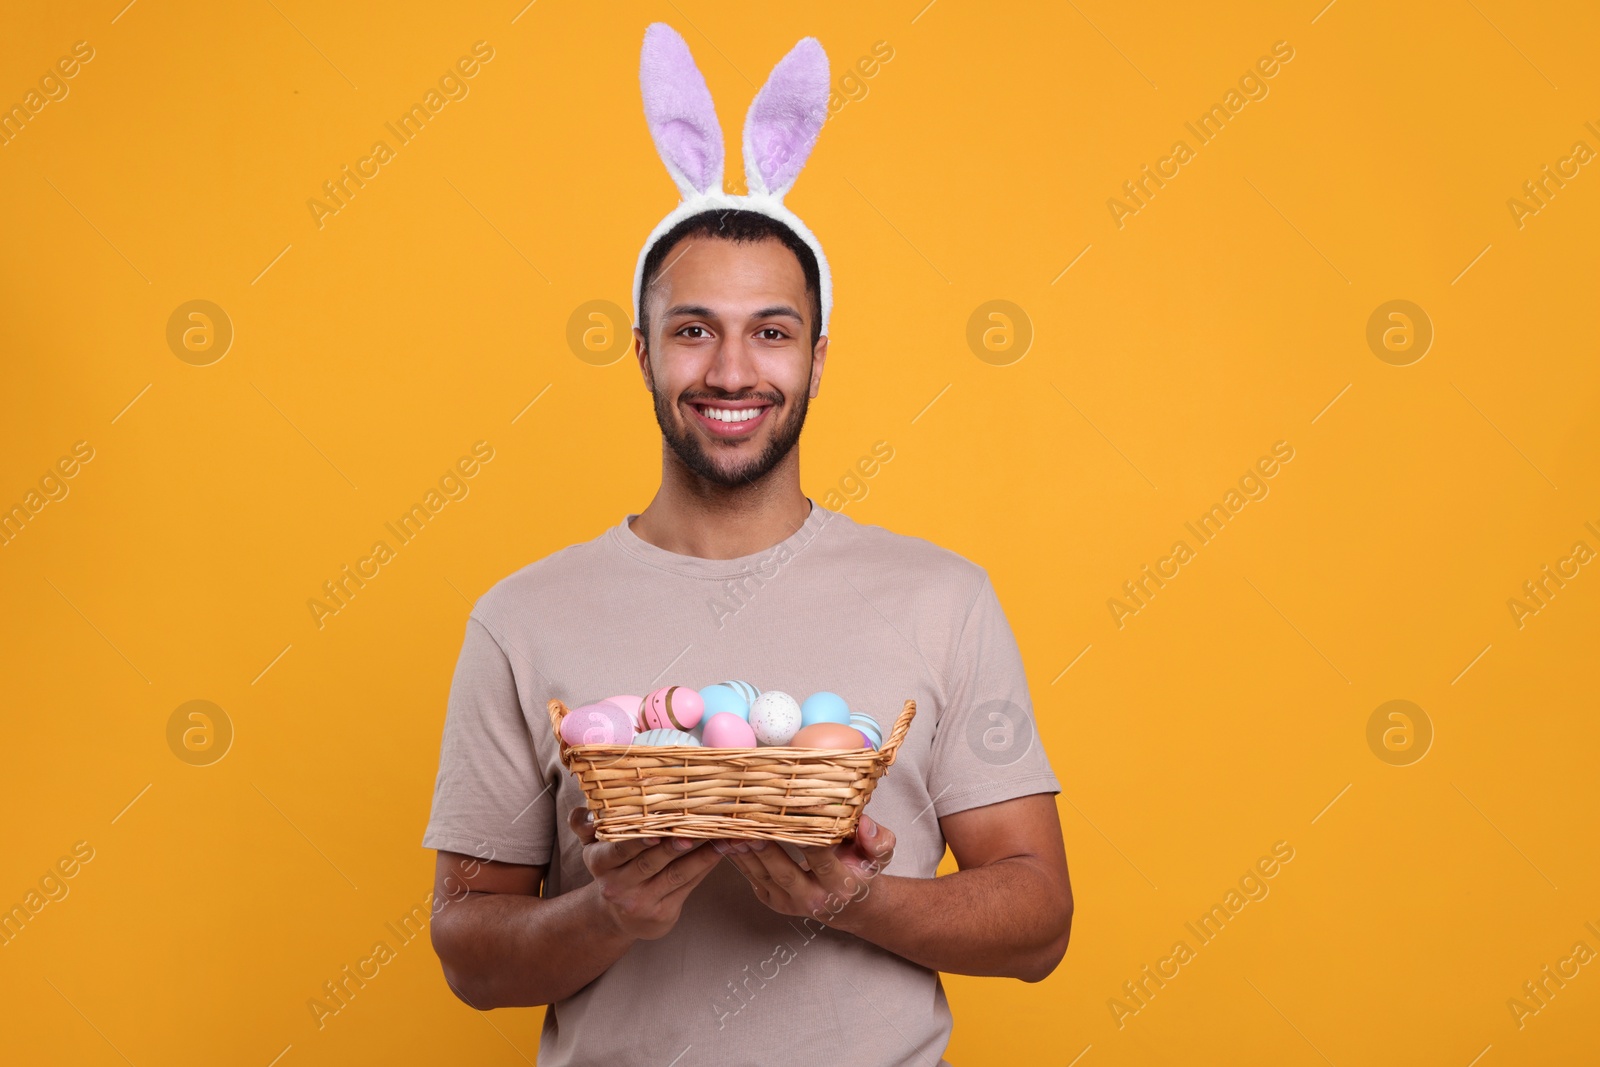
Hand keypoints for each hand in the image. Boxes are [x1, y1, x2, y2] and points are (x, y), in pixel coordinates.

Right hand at [567, 806, 722, 940]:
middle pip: (650, 862)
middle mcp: (617, 885)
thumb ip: (583, 823)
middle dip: (675, 845)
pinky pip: (687, 887)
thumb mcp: (591, 845)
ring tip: (722, 839)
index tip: (657, 830)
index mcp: (598, 862)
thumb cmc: (611, 866)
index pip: (617, 849)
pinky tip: (720, 852)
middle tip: (697, 828)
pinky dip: (705, 867)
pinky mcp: (661, 914)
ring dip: (701, 856)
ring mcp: (640, 902)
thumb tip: (588, 808)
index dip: (637, 841)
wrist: (617, 914)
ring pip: (674, 875)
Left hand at [717, 813, 896, 930]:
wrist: (851, 904)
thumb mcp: (881, 854)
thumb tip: (863, 824)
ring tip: (729, 827)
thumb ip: (878, 839)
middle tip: (746, 822)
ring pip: (762, 876)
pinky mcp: (772, 901)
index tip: (790, 815)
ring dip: (744, 852)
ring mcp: (789, 903)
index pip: (820, 859)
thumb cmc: (863, 869)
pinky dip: (738, 858)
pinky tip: (727, 838)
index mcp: (841, 885)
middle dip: (764, 847)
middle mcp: (814, 899)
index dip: (805, 839)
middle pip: (783, 871)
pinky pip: (752, 879)